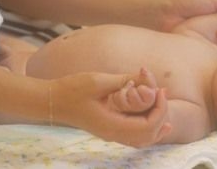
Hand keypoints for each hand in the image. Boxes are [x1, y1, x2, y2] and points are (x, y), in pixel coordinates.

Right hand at [52, 71, 170, 146]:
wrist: (52, 101)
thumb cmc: (73, 89)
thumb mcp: (100, 81)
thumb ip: (124, 80)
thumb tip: (146, 77)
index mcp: (112, 125)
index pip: (147, 125)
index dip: (160, 108)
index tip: (160, 89)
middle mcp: (113, 134)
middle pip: (149, 134)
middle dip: (161, 113)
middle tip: (162, 91)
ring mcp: (111, 134)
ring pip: (143, 139)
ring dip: (157, 124)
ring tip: (164, 104)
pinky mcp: (109, 129)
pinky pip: (134, 136)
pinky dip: (148, 128)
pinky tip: (154, 118)